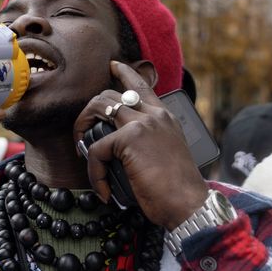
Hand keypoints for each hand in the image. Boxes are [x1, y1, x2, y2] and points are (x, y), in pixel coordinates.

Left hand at [72, 62, 208, 229]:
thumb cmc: (178, 190)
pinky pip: (95, 149)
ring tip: (83, 153)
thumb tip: (119, 149)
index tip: (112, 66)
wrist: (189, 204)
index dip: (124, 73)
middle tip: (82, 131)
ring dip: (82, 128)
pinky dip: (94, 172)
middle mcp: (155, 114)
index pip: (142, 85)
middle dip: (88, 111)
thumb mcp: (166, 155)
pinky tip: (103, 190)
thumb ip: (148, 142)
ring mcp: (142, 123)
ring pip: (99, 108)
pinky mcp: (129, 138)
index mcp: (165, 117)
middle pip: (109, 95)